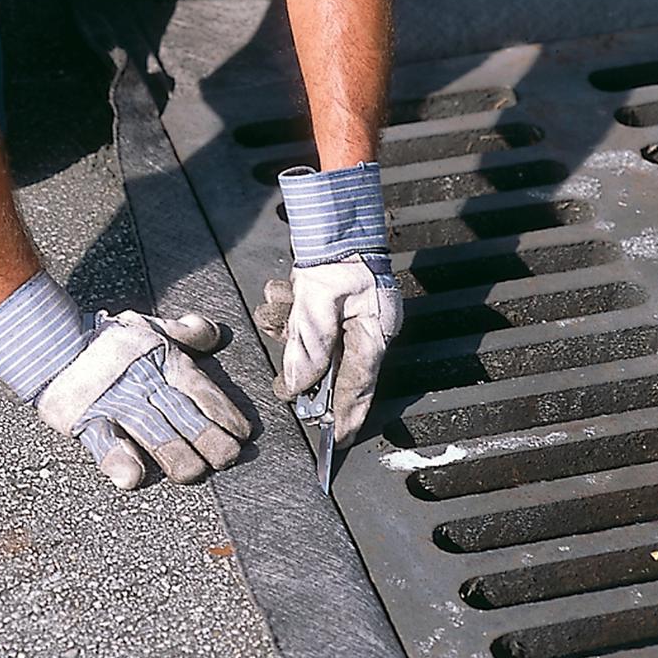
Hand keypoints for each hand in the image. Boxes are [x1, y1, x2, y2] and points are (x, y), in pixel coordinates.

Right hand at [41, 311, 250, 488]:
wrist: (51, 341)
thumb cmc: (105, 338)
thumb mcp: (149, 326)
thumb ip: (186, 332)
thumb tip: (215, 334)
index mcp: (162, 362)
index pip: (200, 389)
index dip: (222, 411)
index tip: (241, 434)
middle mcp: (143, 383)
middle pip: (182, 413)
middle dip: (207, 437)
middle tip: (227, 457)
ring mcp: (114, 403)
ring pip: (150, 431)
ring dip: (174, 453)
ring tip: (191, 472)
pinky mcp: (86, 420)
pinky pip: (104, 442)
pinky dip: (118, 459)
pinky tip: (132, 477)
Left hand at [255, 162, 401, 447]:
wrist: (337, 216)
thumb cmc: (337, 256)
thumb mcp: (318, 304)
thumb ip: (309, 347)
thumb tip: (299, 386)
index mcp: (374, 334)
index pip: (358, 388)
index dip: (346, 416)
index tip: (335, 441)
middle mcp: (365, 329)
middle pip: (333, 370)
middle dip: (307, 372)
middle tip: (285, 389)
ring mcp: (349, 316)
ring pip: (315, 345)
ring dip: (293, 332)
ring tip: (284, 309)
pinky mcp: (332, 304)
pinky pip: (308, 322)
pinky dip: (291, 313)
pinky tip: (283, 293)